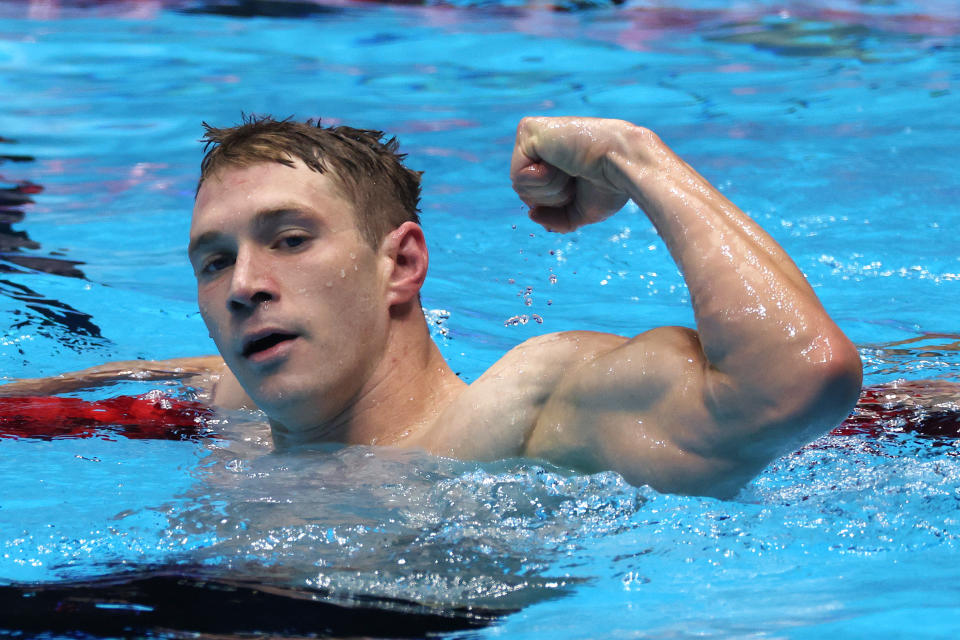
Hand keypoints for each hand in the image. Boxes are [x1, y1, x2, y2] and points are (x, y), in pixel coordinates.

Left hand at [510, 116, 633, 231]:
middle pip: (524, 192)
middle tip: (576, 178)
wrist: (624, 164)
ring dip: (551, 189)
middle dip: (552, 198)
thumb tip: (531, 214)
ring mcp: (533, 135)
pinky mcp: (527, 129)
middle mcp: (542, 146)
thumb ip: (555, 216)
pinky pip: (517, 175)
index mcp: (555, 160)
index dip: (555, 204)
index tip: (580, 189)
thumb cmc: (610, 185)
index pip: (535, 195)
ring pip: (519, 186)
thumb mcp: (580, 210)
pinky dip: (543, 179)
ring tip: (572, 168)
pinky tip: (562, 162)